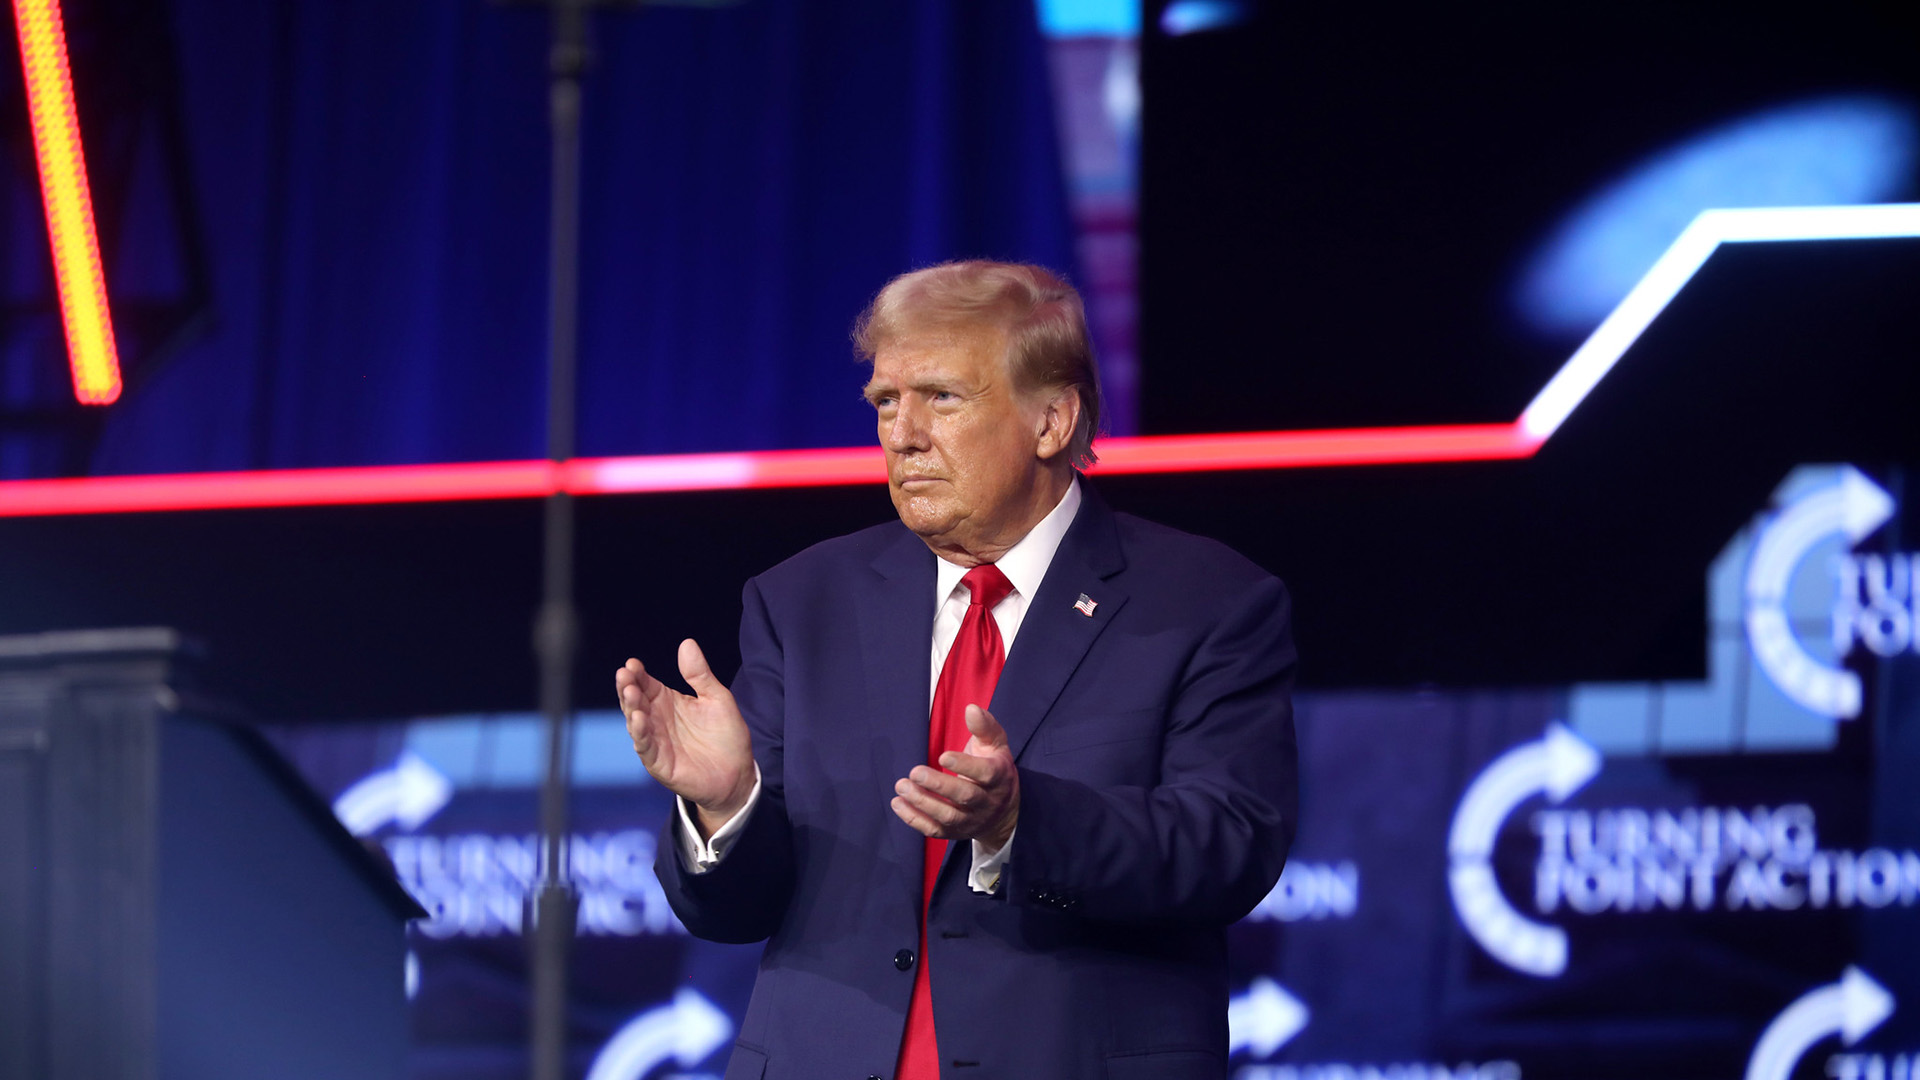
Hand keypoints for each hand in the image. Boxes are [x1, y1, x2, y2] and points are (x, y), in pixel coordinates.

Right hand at [618, 640, 754, 836]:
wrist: (737, 774)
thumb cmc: (726, 736)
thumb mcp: (717, 698)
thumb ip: (700, 675)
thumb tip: (687, 643)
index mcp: (668, 702)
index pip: (647, 684)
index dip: (638, 674)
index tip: (632, 663)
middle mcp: (657, 720)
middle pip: (636, 700)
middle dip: (628, 687)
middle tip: (624, 674)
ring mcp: (656, 741)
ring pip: (636, 722)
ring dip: (630, 707)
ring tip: (629, 692)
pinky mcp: (659, 762)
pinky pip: (645, 746)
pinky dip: (640, 733)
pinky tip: (639, 719)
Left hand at [891, 704, 1019, 850]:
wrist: (1005, 813)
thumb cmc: (995, 768)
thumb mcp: (996, 745)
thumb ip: (984, 727)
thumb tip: (971, 708)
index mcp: (999, 776)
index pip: (985, 773)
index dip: (964, 765)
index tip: (942, 755)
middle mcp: (987, 801)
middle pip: (964, 796)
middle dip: (938, 785)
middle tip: (914, 772)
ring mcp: (971, 820)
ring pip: (948, 816)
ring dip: (923, 803)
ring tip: (901, 786)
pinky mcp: (955, 833)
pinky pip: (935, 830)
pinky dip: (915, 820)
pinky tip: (898, 803)